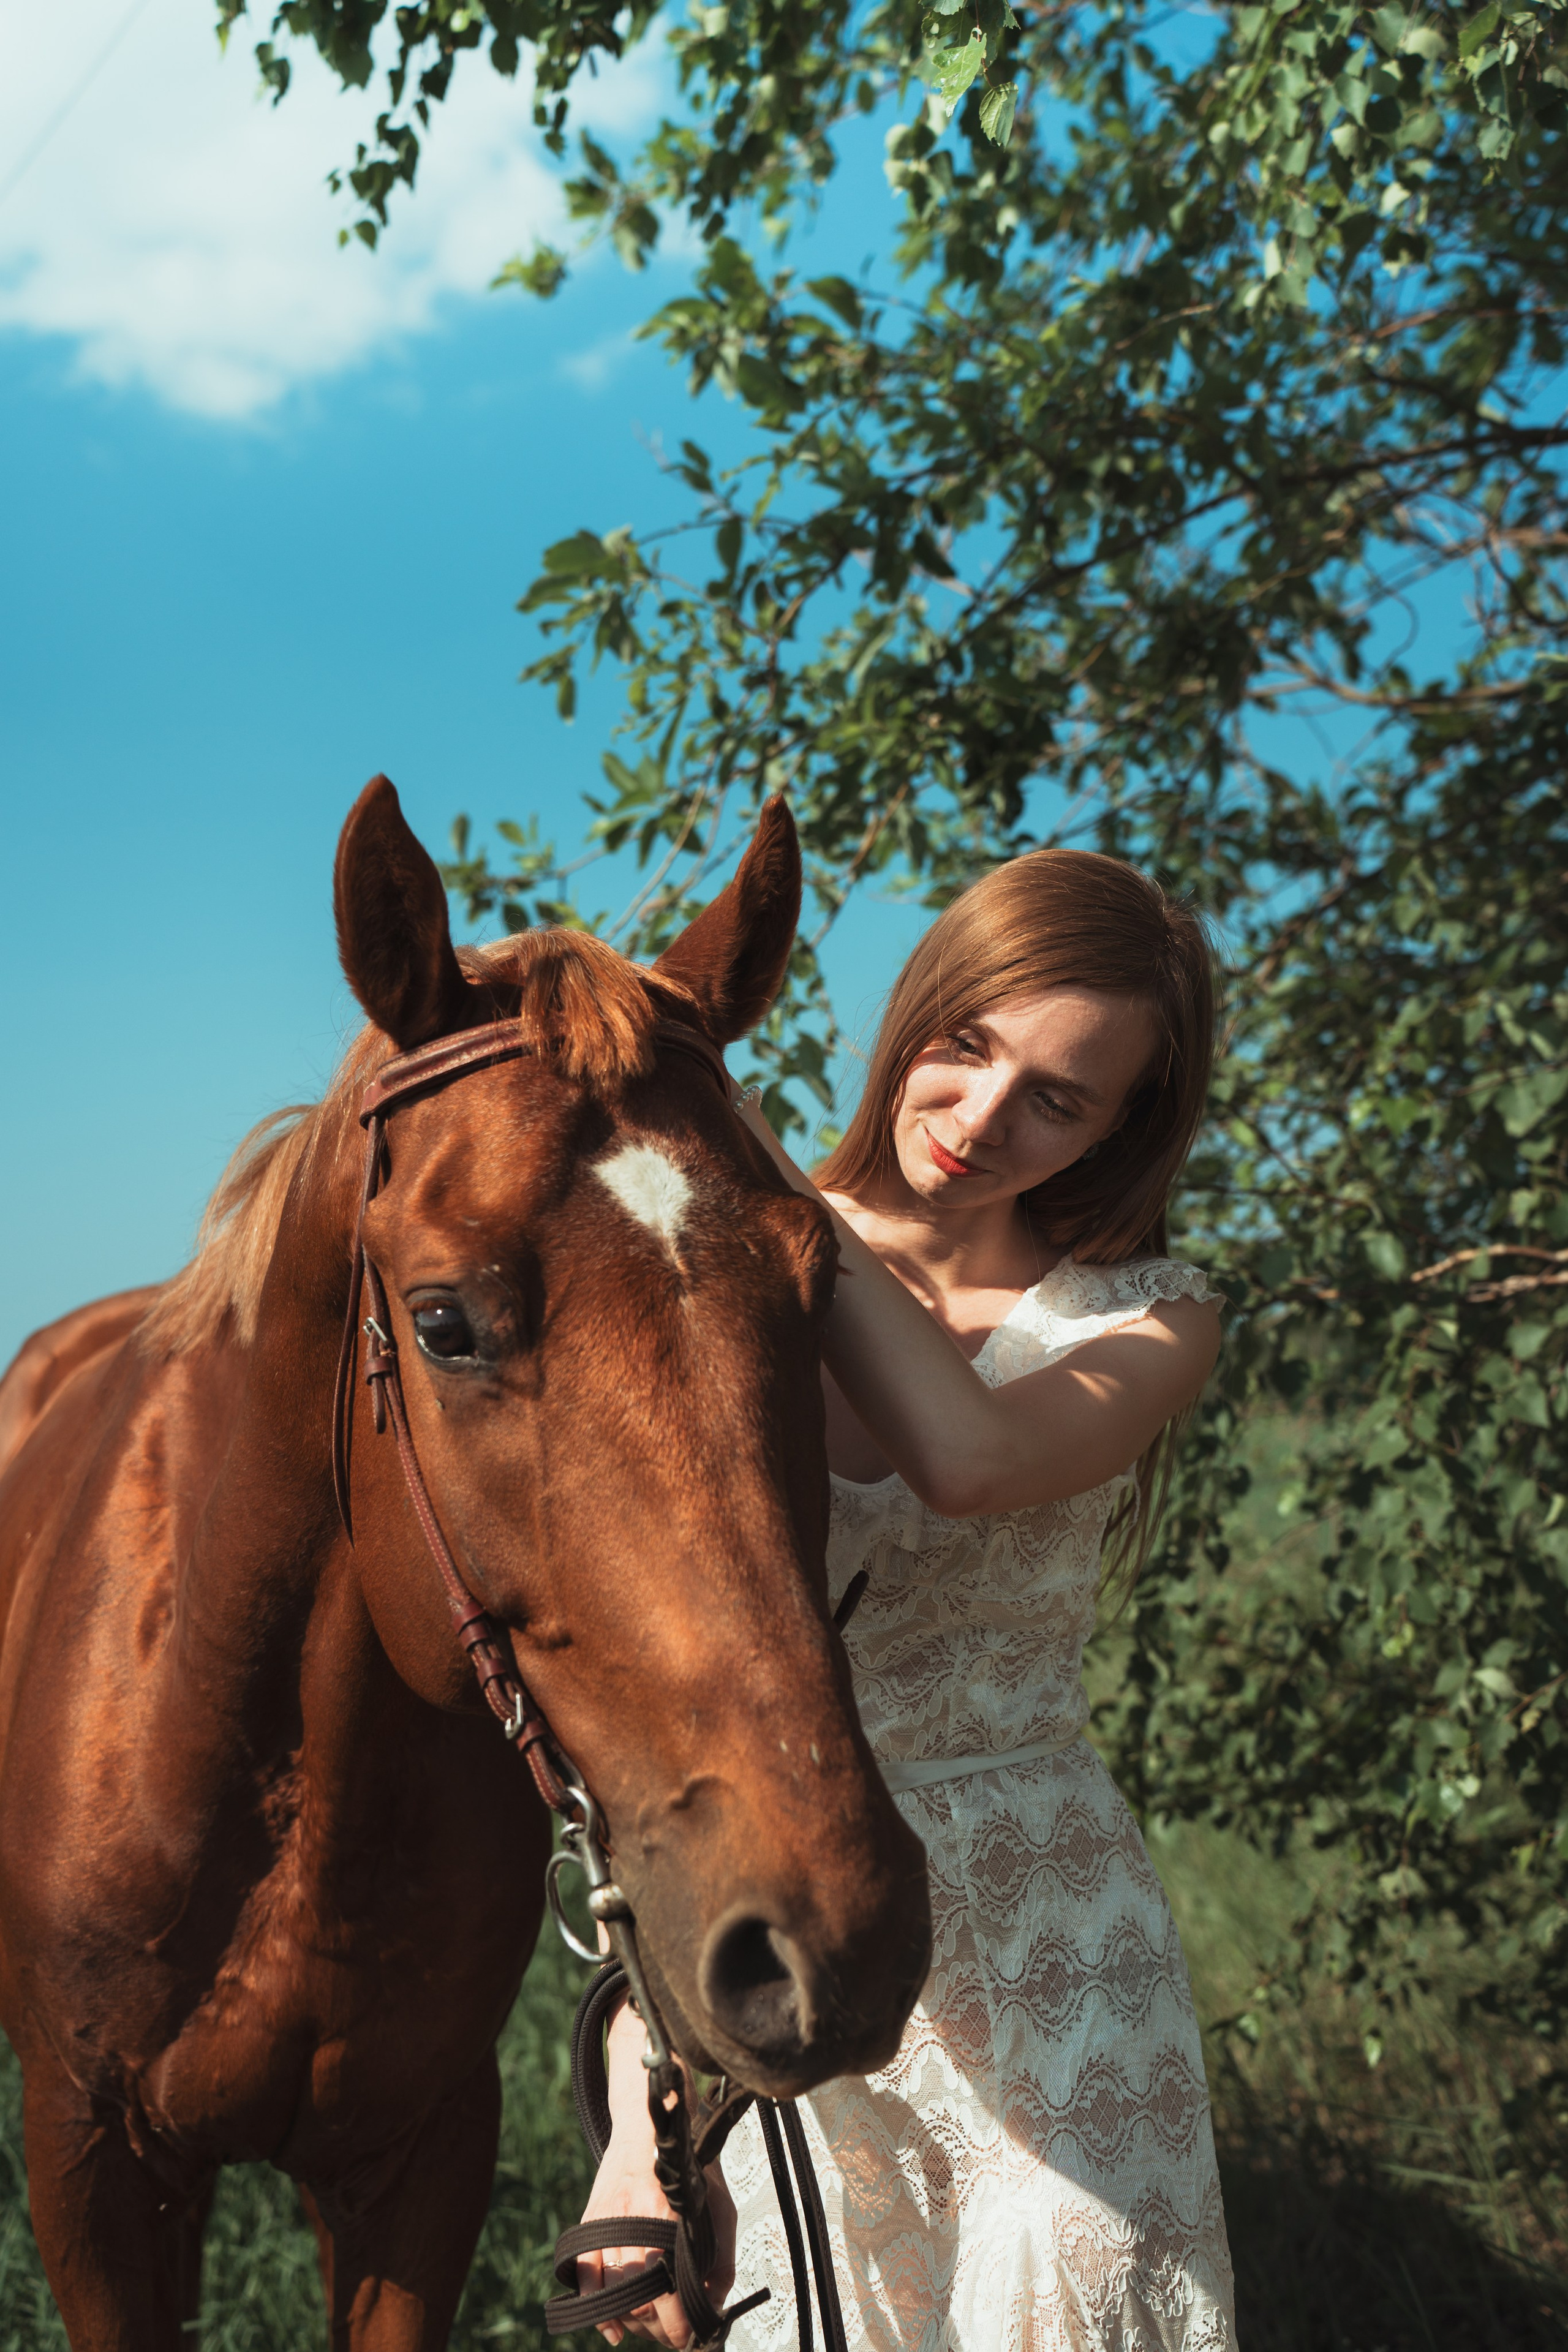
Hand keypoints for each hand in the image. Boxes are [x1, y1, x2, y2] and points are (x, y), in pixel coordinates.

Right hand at [574, 2136, 736, 2347]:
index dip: (678, 2326)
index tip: (689, 2339)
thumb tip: (713, 2308)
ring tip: (653, 2327)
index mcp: (666, 2217)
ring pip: (613, 2294)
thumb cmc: (690, 2168)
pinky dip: (596, 2310)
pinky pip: (585, 2278)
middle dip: (659, 2329)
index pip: (667, 2291)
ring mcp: (606, 2223)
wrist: (647, 2128)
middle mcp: (632, 2222)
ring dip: (634, 2322)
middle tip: (674, 2336)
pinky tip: (613, 2328)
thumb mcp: (719, 2208)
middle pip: (639, 2299)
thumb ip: (722, 2260)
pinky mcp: (590, 2224)